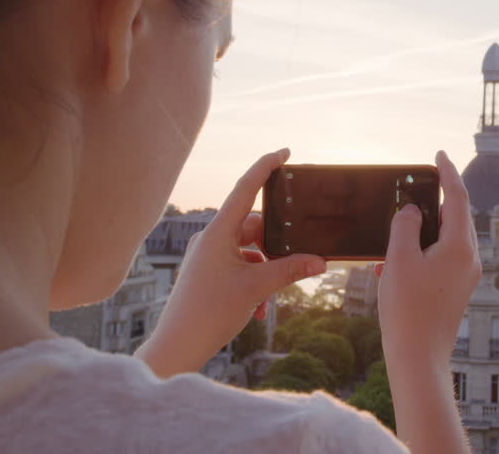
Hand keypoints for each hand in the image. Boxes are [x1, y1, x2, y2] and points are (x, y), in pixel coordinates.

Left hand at [135, 148, 325, 377]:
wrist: (177, 346)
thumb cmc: (209, 313)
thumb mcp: (256, 288)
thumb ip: (290, 270)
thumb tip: (321, 262)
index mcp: (218, 232)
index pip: (245, 189)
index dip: (266, 167)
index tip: (285, 152)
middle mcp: (211, 239)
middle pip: (253, 226)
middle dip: (277, 244)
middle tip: (298, 257)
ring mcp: (208, 257)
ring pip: (249, 251)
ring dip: (266, 270)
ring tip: (270, 297)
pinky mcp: (207, 274)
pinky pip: (239, 267)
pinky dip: (253, 282)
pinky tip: (257, 309)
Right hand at [376, 150, 478, 453]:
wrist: (419, 359)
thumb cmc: (408, 310)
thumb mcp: (398, 260)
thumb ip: (405, 226)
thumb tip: (411, 212)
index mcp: (461, 246)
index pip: (458, 197)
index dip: (447, 172)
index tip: (438, 155)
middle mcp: (470, 259)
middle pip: (454, 218)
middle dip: (431, 205)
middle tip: (411, 192)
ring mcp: (466, 276)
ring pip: (445, 240)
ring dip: (421, 234)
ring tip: (394, 237)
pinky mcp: (457, 291)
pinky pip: (441, 260)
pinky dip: (421, 254)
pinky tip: (394, 266)